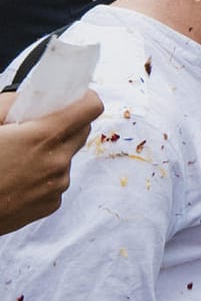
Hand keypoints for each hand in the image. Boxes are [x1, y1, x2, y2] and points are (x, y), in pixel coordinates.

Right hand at [0, 89, 103, 235]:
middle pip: (82, 131)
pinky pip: (57, 180)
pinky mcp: (51, 204)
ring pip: (67, 156)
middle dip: (66, 124)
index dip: (83, 98)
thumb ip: (11, 103)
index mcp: (43, 137)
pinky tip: (18, 178)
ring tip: (18, 158)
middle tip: (37, 127)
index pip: (90, 107)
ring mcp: (56, 185)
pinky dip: (44, 175)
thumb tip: (32, 97)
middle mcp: (57, 162)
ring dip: (52, 152)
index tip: (72, 98)